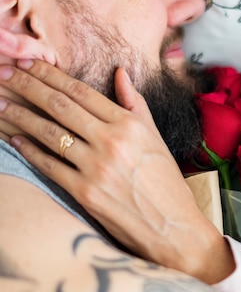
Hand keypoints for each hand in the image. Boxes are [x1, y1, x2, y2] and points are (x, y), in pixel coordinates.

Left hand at [0, 59, 232, 282]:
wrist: (173, 227)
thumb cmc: (166, 184)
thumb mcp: (156, 138)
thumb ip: (135, 104)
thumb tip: (120, 73)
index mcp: (130, 125)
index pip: (82, 92)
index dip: (52, 75)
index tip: (31, 63)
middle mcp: (112, 142)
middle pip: (60, 106)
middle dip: (28, 86)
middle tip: (5, 73)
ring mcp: (96, 167)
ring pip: (48, 133)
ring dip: (20, 115)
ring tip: (2, 104)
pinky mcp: (84, 192)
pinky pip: (49, 165)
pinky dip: (29, 150)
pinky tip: (15, 139)